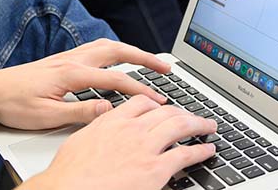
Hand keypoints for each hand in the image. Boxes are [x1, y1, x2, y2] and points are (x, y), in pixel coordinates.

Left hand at [0, 39, 171, 130]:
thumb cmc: (12, 105)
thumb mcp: (46, 117)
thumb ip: (80, 113)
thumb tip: (109, 110)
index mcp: (70, 74)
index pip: (115, 79)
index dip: (140, 89)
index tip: (158, 98)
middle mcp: (71, 60)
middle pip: (116, 51)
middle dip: (144, 58)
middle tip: (166, 67)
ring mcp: (66, 57)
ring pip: (106, 46)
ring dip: (131, 52)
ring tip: (149, 61)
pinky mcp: (61, 60)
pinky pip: (95, 50)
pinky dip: (114, 52)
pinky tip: (118, 61)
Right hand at [26, 96, 216, 189]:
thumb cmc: (68, 175)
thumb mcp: (79, 141)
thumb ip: (96, 129)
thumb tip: (101, 126)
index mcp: (112, 121)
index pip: (141, 103)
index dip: (157, 104)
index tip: (164, 107)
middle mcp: (132, 129)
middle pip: (166, 111)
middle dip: (184, 112)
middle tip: (193, 116)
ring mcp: (146, 148)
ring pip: (181, 126)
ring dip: (199, 125)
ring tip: (209, 126)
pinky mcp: (156, 169)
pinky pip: (186, 154)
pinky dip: (200, 151)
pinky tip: (207, 150)